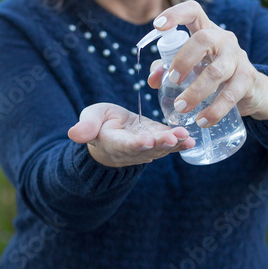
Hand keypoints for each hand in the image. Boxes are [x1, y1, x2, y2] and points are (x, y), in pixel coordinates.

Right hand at [68, 103, 194, 167]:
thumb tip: (74, 134)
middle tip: (173, 139)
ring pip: (161, 148)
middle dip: (160, 144)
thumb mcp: (91, 118)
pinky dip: (181, 143)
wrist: (113, 133)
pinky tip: (192, 140)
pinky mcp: (158, 142)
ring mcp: (147, 149)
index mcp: (113, 143)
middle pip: (147, 149)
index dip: (135, 144)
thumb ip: (86, 126)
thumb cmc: (100, 122)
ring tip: (186, 138)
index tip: (145, 141)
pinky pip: (170, 145)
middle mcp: (132, 150)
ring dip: (174, 144)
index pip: (124, 145)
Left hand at [148, 0, 267, 126]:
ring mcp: (238, 58)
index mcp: (206, 30)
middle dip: (184, 60)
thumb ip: (168, 68)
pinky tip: (202, 121)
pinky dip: (214, 111)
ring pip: (216, 71)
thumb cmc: (212, 74)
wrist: (251, 90)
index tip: (157, 27)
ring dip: (196, 91)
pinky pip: (230, 95)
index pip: (193, 11)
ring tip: (181, 107)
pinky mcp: (248, 79)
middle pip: (204, 39)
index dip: (175, 14)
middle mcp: (224, 39)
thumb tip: (152, 79)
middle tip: (172, 80)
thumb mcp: (191, 67)